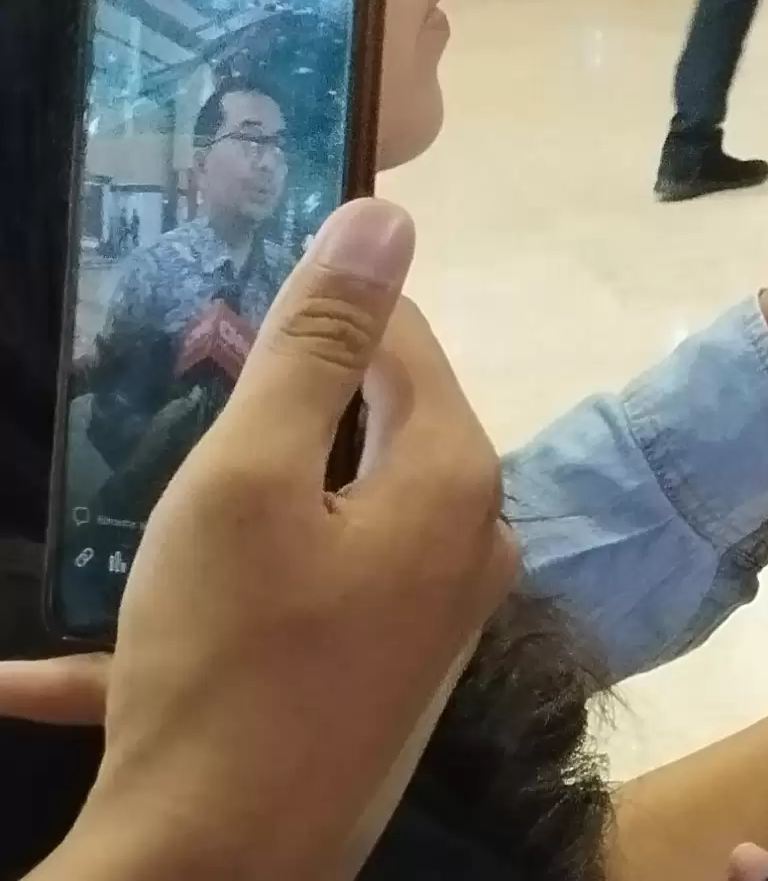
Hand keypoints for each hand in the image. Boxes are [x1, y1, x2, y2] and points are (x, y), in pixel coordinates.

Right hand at [5, 202, 520, 880]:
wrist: (215, 870)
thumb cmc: (233, 658)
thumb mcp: (249, 479)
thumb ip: (314, 347)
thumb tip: (387, 217)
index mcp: (451, 478)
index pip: (404, 343)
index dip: (315, 307)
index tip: (224, 296)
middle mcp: (459, 545)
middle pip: (359, 434)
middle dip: (257, 411)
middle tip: (158, 388)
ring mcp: (413, 627)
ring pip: (297, 534)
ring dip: (194, 528)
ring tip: (110, 502)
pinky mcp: (354, 693)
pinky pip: (257, 633)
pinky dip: (160, 640)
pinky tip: (33, 674)